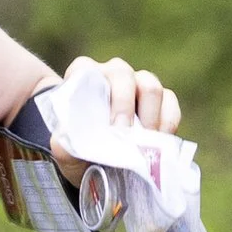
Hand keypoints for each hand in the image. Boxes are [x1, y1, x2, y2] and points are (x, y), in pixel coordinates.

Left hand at [51, 55, 181, 184]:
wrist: (97, 161)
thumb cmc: (78, 148)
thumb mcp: (66, 150)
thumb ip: (61, 145)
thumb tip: (62, 142)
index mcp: (83, 75)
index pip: (88, 70)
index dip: (95, 93)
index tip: (107, 126)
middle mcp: (112, 72)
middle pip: (123, 76)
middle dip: (125, 106)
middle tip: (125, 135)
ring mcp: (139, 83)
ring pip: (151, 87)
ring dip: (150, 116)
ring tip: (145, 143)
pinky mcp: (161, 99)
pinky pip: (170, 102)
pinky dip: (167, 122)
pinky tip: (161, 143)